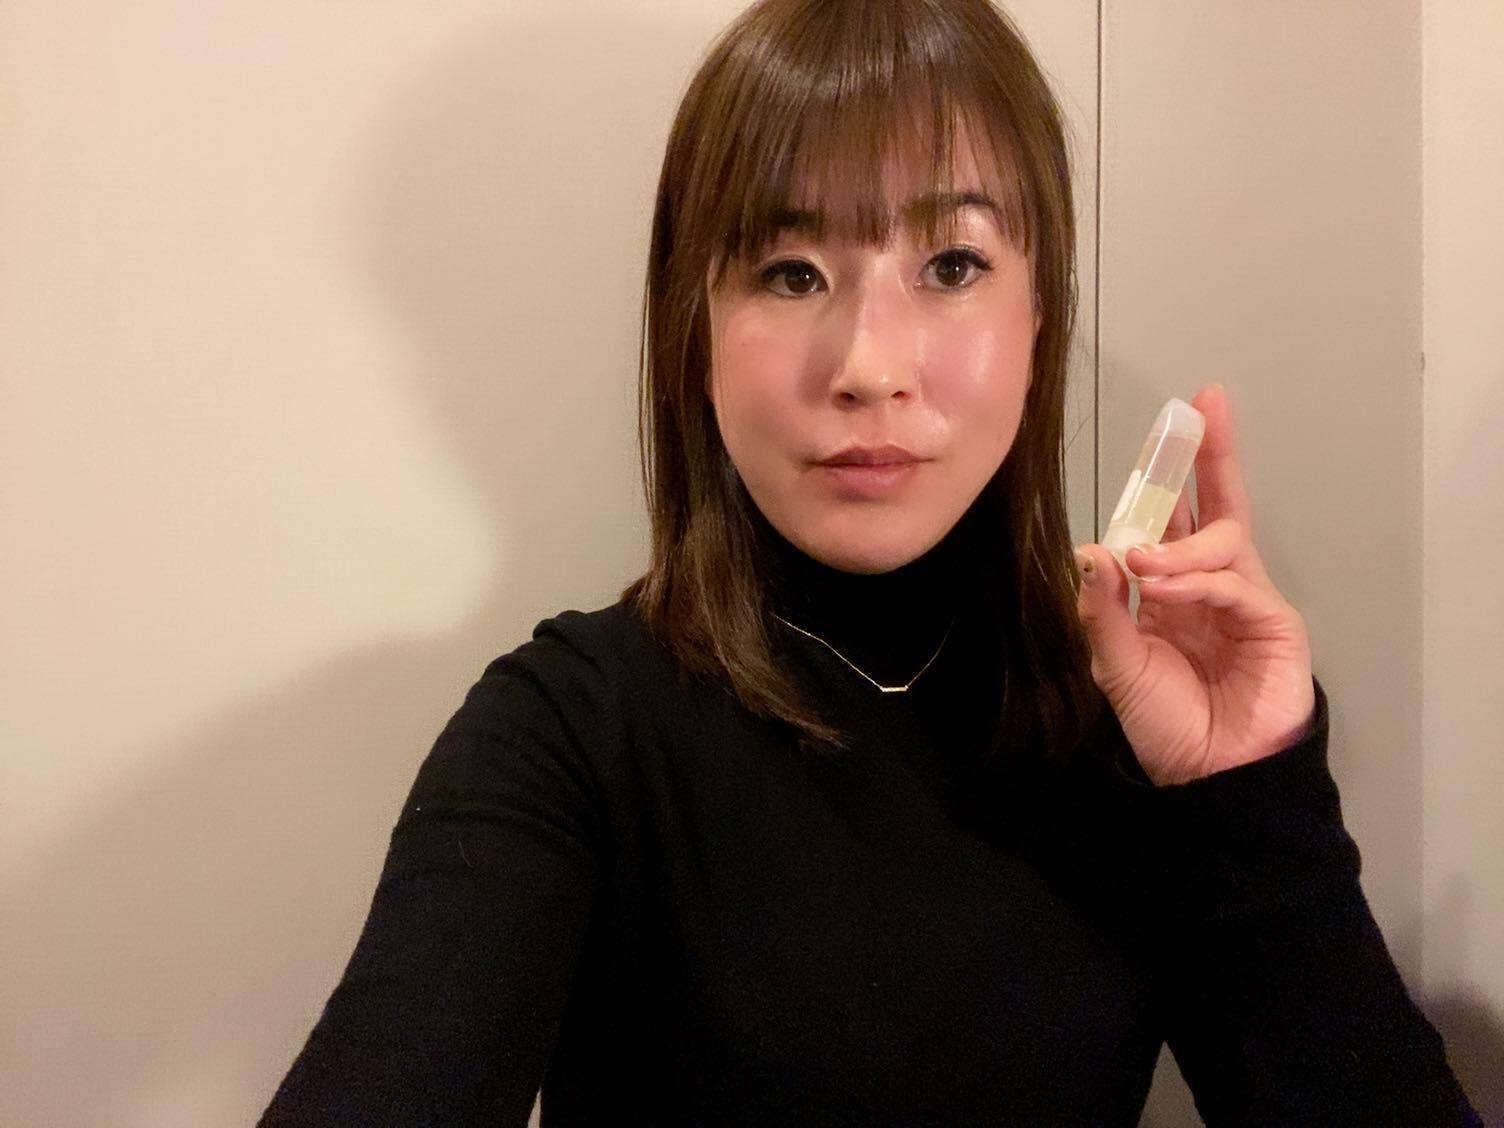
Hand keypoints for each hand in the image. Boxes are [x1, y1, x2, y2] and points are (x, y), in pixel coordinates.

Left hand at [1073, 384, 1315, 785]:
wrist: (1208, 777)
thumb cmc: (1165, 723)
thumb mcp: (1116, 663)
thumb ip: (1103, 609)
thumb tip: (1089, 551)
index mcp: (1174, 591)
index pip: (1174, 522)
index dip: (1171, 477)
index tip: (1174, 424)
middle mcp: (1213, 586)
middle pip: (1219, 505)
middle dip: (1211, 455)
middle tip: (1203, 408)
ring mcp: (1247, 601)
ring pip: (1223, 541)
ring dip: (1178, 545)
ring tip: (1143, 563)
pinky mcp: (1274, 624)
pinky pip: (1234, 584)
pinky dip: (1198, 581)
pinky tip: (1167, 590)